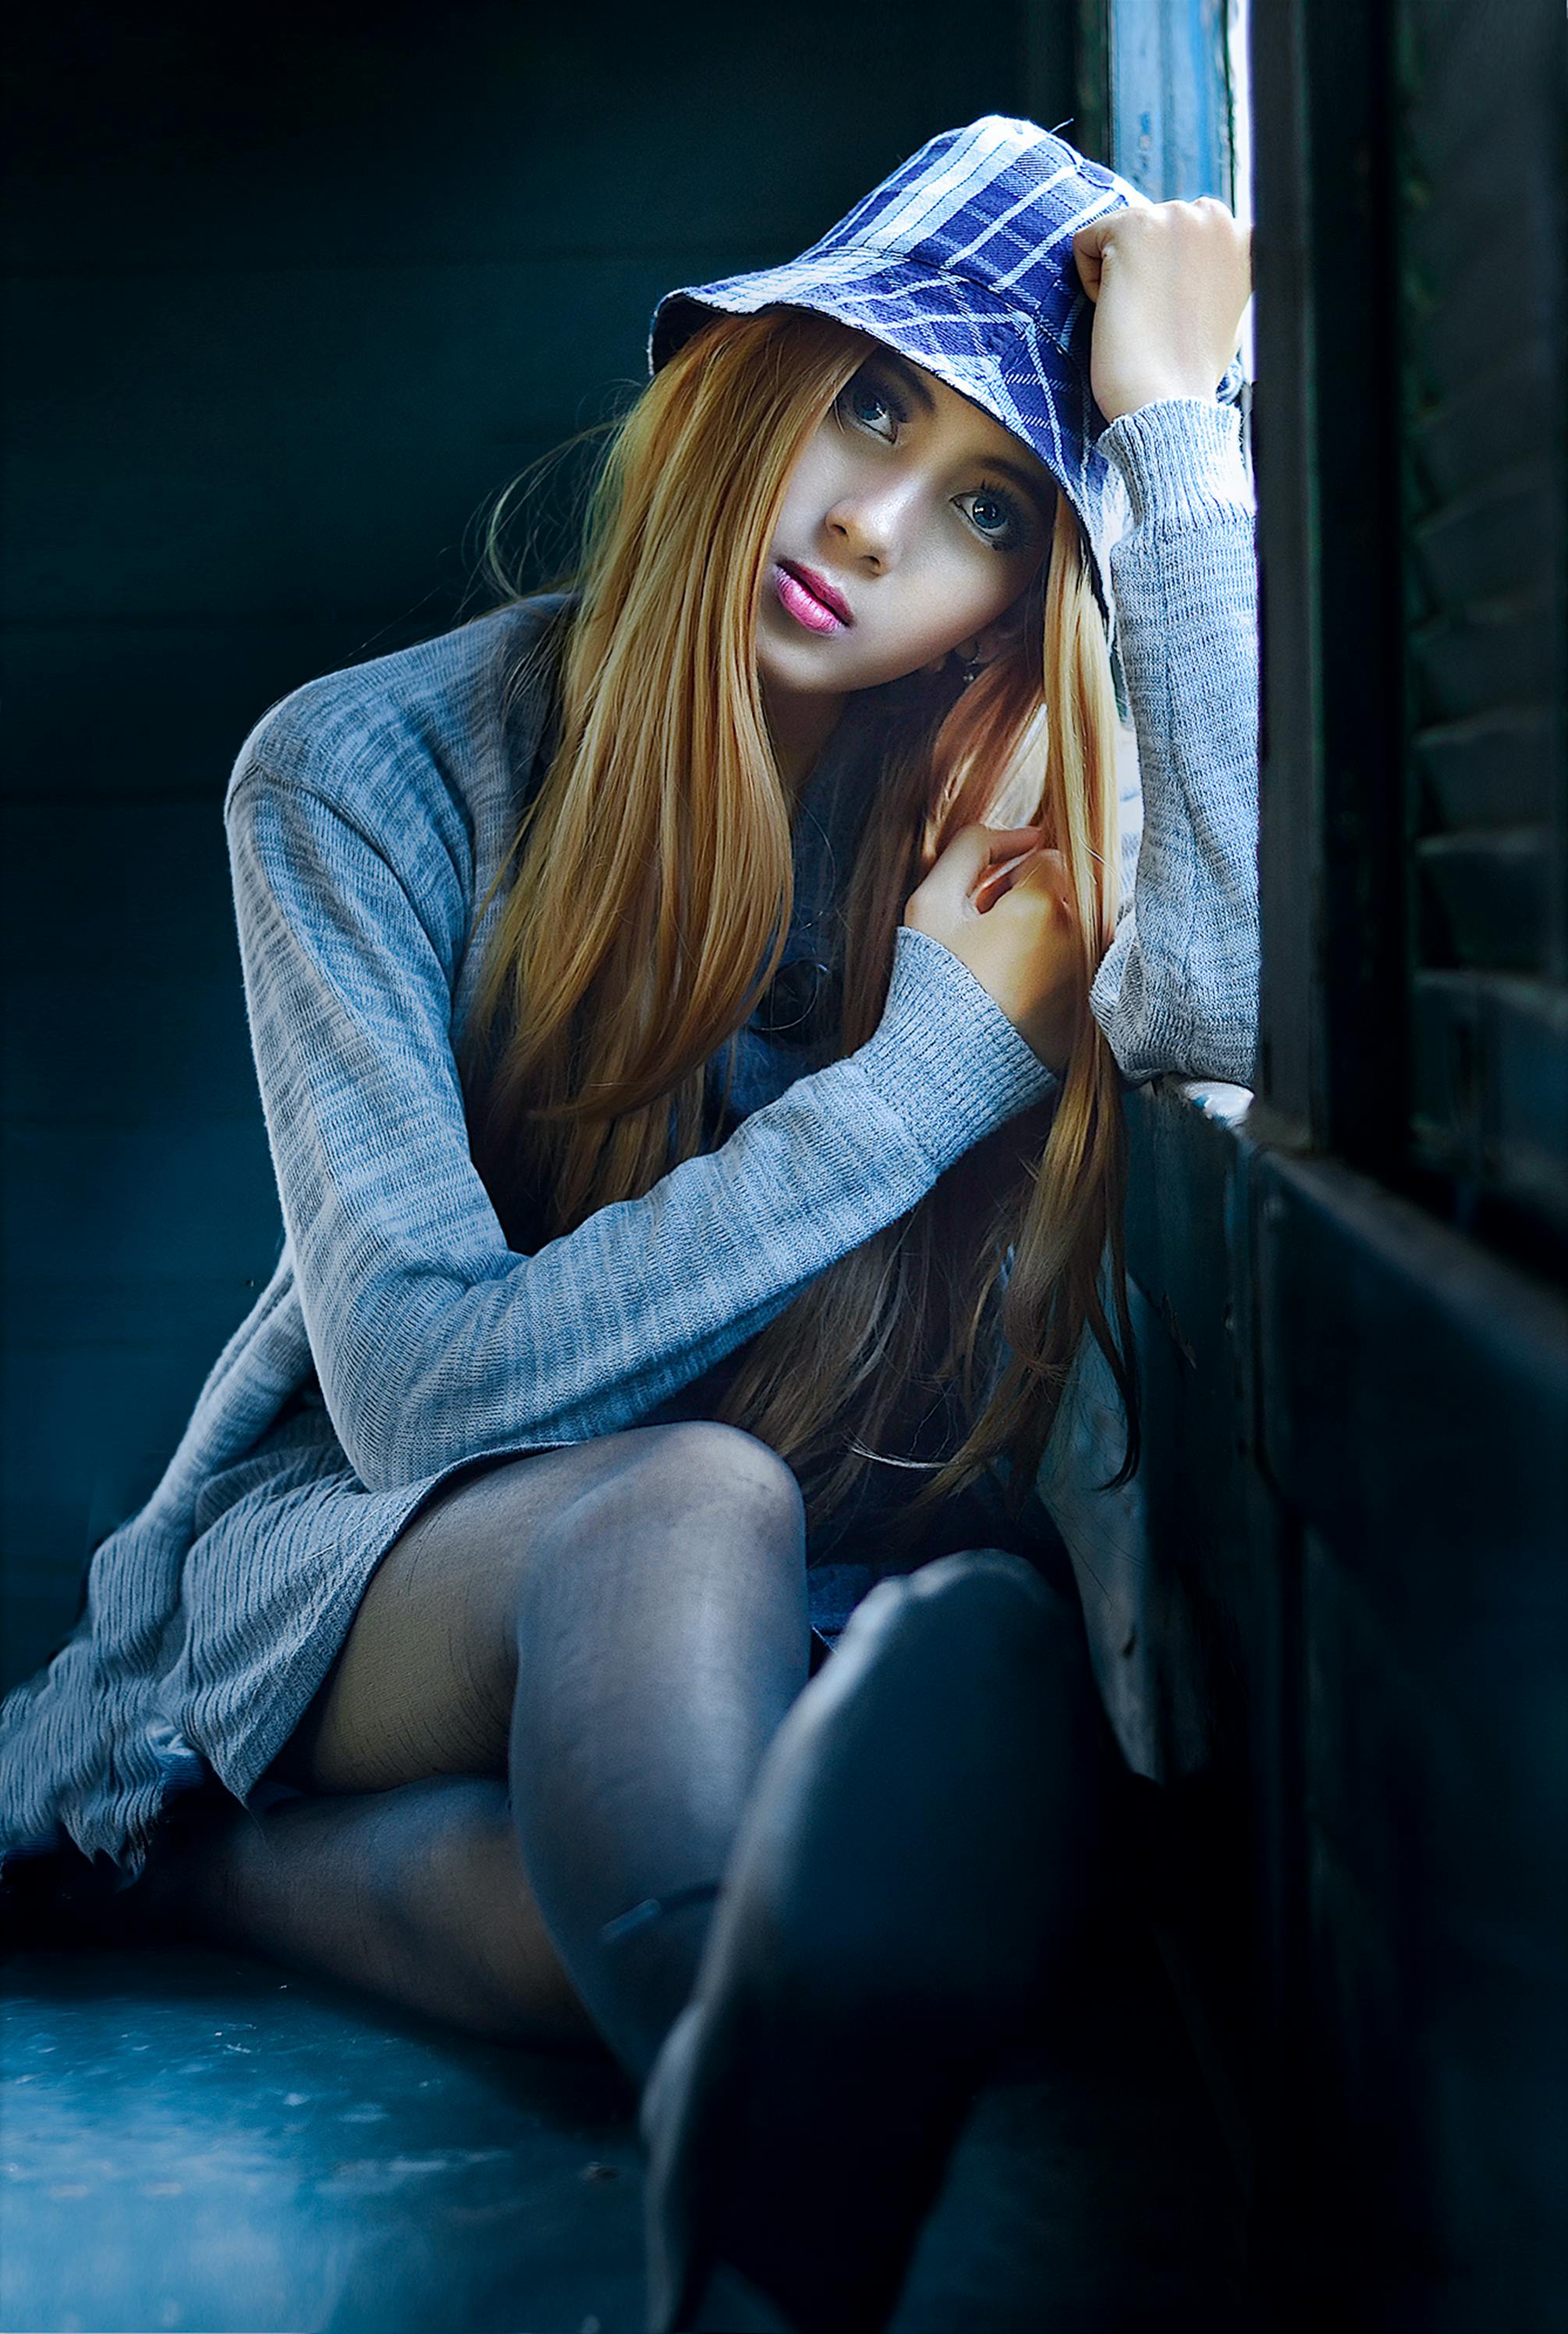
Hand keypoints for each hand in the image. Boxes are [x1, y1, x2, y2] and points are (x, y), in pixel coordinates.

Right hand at [903, 825, 1086, 1073]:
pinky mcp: (1094, 1014)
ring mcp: (1092, 979)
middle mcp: (1081, 938)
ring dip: (1052, 936)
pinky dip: (1061, 974)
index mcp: (1045, 904)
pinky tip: (1021, 996)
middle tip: (994, 935)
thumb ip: (973, 847)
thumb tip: (1031, 832)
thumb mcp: (931, 902)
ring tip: (1008, 966)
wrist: (942, 1067)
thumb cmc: (932, 981)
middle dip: (1038, 902)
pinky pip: (1087, 973)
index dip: (1011, 878)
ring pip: (1083, 931)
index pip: (1048, 858)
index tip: (984, 908)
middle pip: (1072, 892)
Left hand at [1072, 197, 1251, 422]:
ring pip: (1118, 235)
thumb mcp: (1226, 311)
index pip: (1183, 235)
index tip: (1176, 317)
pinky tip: (1117, 310)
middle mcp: (1216, 215)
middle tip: (1158, 320)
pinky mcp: (1134, 228)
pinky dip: (1087, 280)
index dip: (1171, 281)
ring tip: (1142, 316)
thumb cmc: (1190, 371)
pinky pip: (1085, 242)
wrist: (1167, 401)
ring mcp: (1176, 216)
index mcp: (1244, 236)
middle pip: (1149, 229)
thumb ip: (1216, 272)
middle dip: (1145, 272)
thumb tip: (1194, 262)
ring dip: (1118, 277)